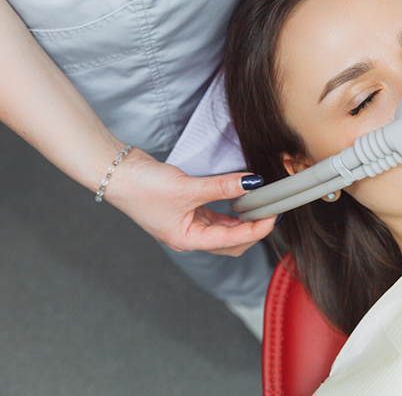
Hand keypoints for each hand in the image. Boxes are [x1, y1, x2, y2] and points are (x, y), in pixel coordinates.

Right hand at [104, 147, 274, 255]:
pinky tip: (241, 199)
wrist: (116, 172)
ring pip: (224, 228)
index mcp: (187, 240)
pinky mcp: (187, 209)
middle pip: (231, 242)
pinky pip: (215, 214)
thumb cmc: (142, 187)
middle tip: (271, 211)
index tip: (273, 215)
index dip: (256, 229)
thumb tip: (252, 183)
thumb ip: (222, 186)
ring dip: (243, 219)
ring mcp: (188, 223)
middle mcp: (189, 236)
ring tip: (261, 205)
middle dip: (252, 230)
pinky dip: (230, 209)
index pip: (231, 241)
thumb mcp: (188, 187)